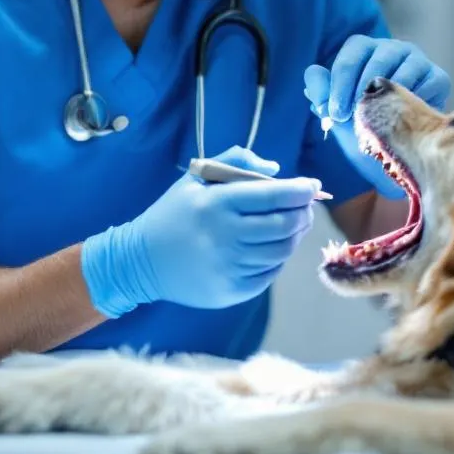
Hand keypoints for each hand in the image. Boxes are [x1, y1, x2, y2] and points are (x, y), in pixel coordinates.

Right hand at [80, 146, 318, 315]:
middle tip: (305, 207)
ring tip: (293, 225)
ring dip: (295, 236)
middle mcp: (225, 235)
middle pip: (285, 225)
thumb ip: (236, 162)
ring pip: (282, 251)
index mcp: (217, 203)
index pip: (273, 196)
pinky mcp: (231, 290)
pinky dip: (278, 259)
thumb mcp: (196, 178)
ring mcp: (229, 266)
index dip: (300, 191)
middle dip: (303, 213)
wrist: (140, 261)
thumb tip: (276, 170)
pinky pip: (270, 273)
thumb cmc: (174, 213)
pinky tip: (273, 247)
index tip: (313, 186)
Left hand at [303, 35, 449, 197]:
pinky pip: (428, 84)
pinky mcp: (439, 77)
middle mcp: (393, 48)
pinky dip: (415, 103)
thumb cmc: (365, 122)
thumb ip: (321, 92)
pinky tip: (405, 119)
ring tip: (378, 121)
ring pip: (404, 72)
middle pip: (378, 58)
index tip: (335, 112)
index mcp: (366, 49)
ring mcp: (418, 60)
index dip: (341, 82)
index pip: (352, 53)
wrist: (397, 149)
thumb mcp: (337, 111)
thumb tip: (312, 76)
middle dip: (362, 91)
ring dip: (388, 99)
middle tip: (354, 119)